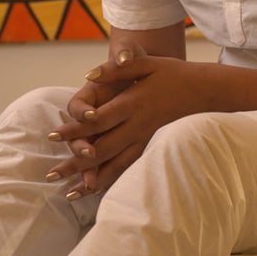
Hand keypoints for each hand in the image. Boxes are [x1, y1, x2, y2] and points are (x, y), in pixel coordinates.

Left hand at [45, 50, 206, 196]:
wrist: (206, 90)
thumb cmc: (174, 74)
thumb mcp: (147, 63)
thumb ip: (116, 69)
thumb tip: (87, 75)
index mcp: (133, 103)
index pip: (96, 120)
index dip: (73, 129)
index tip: (52, 136)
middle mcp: (137, 125)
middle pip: (101, 149)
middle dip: (74, 162)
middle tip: (51, 174)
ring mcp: (146, 139)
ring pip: (115, 165)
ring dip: (90, 179)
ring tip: (69, 193)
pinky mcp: (153, 147)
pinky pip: (131, 168)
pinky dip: (113, 181)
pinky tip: (99, 191)